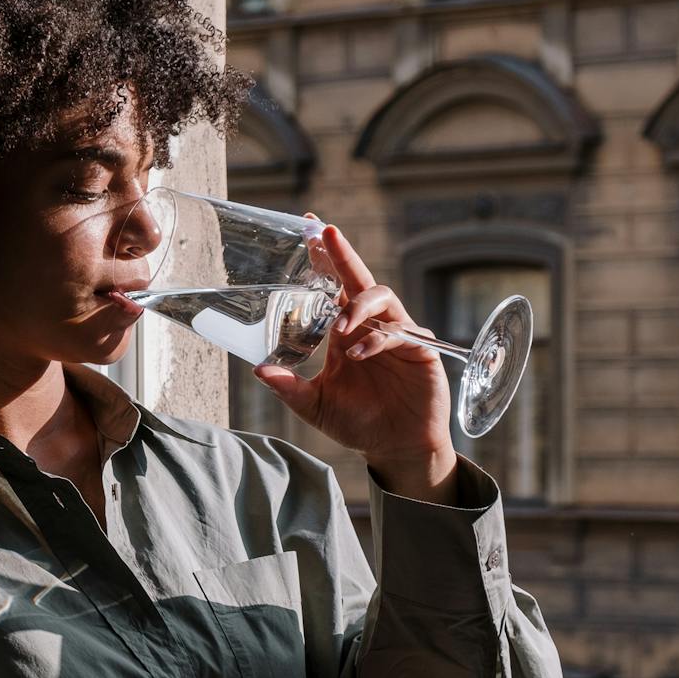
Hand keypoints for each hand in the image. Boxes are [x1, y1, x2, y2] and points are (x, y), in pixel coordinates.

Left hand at [252, 220, 457, 501]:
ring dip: (358, 306)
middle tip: (327, 233)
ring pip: (382, 298)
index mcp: (345, 332)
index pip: (333, 287)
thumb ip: (290, 388)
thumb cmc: (357, 423)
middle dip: (343, 255)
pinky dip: (376, 339)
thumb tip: (258, 370)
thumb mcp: (315, 406)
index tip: (308, 231)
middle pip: (359, 279)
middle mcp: (370, 326)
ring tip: (340, 328)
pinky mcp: (420, 350)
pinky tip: (358, 353)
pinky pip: (400, 332)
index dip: (323, 260)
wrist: (396, 447)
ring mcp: (397, 335)